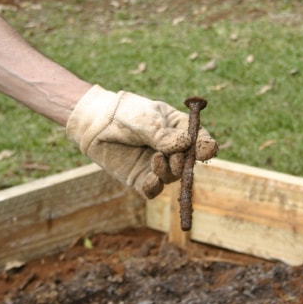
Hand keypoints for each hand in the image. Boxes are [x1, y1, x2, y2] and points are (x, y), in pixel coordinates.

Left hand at [66, 85, 217, 197]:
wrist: (96, 121)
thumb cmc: (125, 113)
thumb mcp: (146, 119)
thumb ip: (163, 134)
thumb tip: (185, 144)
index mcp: (179, 129)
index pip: (200, 140)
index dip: (206, 147)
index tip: (206, 151)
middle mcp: (171, 150)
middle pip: (187, 163)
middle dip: (183, 162)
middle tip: (173, 158)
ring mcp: (156, 166)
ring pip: (171, 177)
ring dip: (168, 172)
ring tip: (155, 160)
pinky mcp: (140, 179)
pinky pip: (153, 190)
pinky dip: (154, 187)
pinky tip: (150, 179)